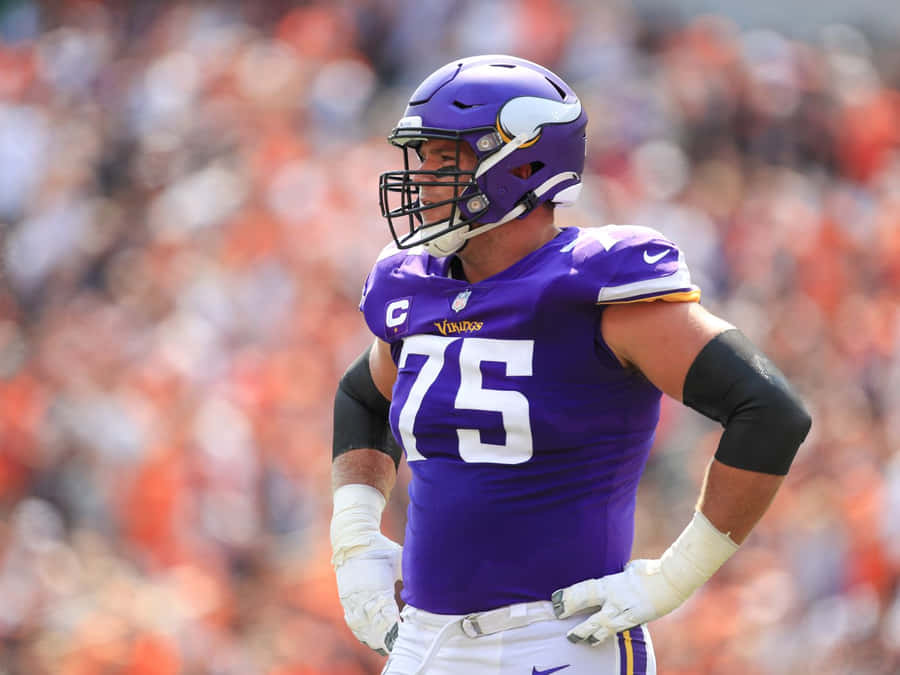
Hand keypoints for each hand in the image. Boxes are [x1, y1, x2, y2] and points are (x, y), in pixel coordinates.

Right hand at [335, 533, 402, 654]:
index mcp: (378, 586)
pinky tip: (370, 638)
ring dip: (374, 637)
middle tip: (399, 642)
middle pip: (375, 626)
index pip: (387, 616)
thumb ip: (411, 573)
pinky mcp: (345, 599)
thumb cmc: (380, 548)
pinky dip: (362, 631)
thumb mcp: (399, 558)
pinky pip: (353, 621)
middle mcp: (363, 596)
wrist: (353, 539)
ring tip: (386, 645)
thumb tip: (426, 582)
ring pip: (362, 627)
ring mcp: (352, 599)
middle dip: (387, 637)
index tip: (405, 631)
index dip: (396, 628)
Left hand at [551, 511, 738, 645]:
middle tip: (562, 623)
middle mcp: (615, 598)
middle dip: (575, 617)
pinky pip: (618, 629)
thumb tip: (619, 574)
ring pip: (603, 626)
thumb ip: (619, 575)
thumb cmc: (650, 570)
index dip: (569, 597)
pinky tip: (599, 640)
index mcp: (611, 582)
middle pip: (590, 610)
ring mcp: (626, 611)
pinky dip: (607, 634)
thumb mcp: (629, 569)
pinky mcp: (636, 620)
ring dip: (590, 633)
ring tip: (579, 639)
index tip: (556, 601)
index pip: (584, 590)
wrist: (672, 580)